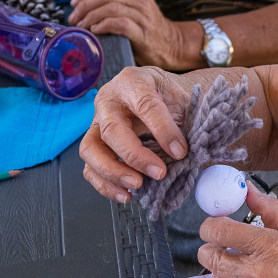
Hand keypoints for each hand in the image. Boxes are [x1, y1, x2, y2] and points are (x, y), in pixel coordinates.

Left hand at [68, 0, 197, 68]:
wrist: (173, 46)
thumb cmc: (147, 30)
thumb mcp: (133, 9)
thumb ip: (116, 2)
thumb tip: (84, 4)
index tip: (74, 3)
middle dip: (84, 5)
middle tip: (75, 18)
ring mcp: (143, 15)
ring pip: (109, 6)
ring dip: (90, 16)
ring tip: (82, 26)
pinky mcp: (143, 32)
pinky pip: (118, 23)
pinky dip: (102, 25)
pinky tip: (95, 31)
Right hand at [79, 66, 190, 201]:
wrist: (164, 97)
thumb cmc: (171, 97)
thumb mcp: (183, 99)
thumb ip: (187, 121)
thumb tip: (186, 152)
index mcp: (133, 82)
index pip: (145, 105)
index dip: (162, 129)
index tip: (180, 151)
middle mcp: (108, 101)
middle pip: (111, 130)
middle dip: (135, 155)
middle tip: (158, 172)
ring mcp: (97, 124)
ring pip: (90, 150)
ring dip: (113, 172)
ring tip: (137, 186)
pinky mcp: (94, 145)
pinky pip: (90, 168)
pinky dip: (105, 185)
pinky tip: (126, 195)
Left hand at [199, 185, 277, 277]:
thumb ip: (270, 211)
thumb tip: (248, 190)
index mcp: (269, 246)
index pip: (218, 231)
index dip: (211, 224)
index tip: (217, 223)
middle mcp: (257, 272)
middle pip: (209, 256)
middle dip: (211, 246)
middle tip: (223, 242)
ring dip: (222, 268)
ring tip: (240, 262)